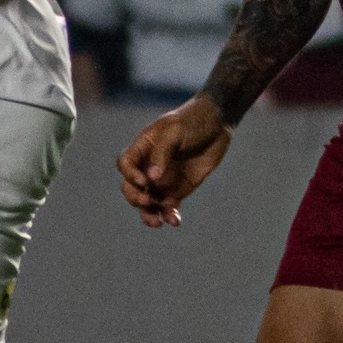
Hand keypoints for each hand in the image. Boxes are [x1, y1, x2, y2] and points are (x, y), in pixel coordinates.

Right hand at [116, 94, 233, 227]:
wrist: (217, 124)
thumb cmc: (192, 121)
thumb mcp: (175, 131)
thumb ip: (162, 153)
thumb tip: (152, 179)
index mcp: (142, 148)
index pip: (125, 165)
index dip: (129, 175)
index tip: (144, 181)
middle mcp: (148, 166)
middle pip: (131, 187)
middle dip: (136, 198)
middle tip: (148, 201)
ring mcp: (162, 180)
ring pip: (147, 203)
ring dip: (148, 214)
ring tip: (157, 222)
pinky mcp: (178, 190)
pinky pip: (168, 207)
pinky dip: (169, 216)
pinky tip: (174, 221)